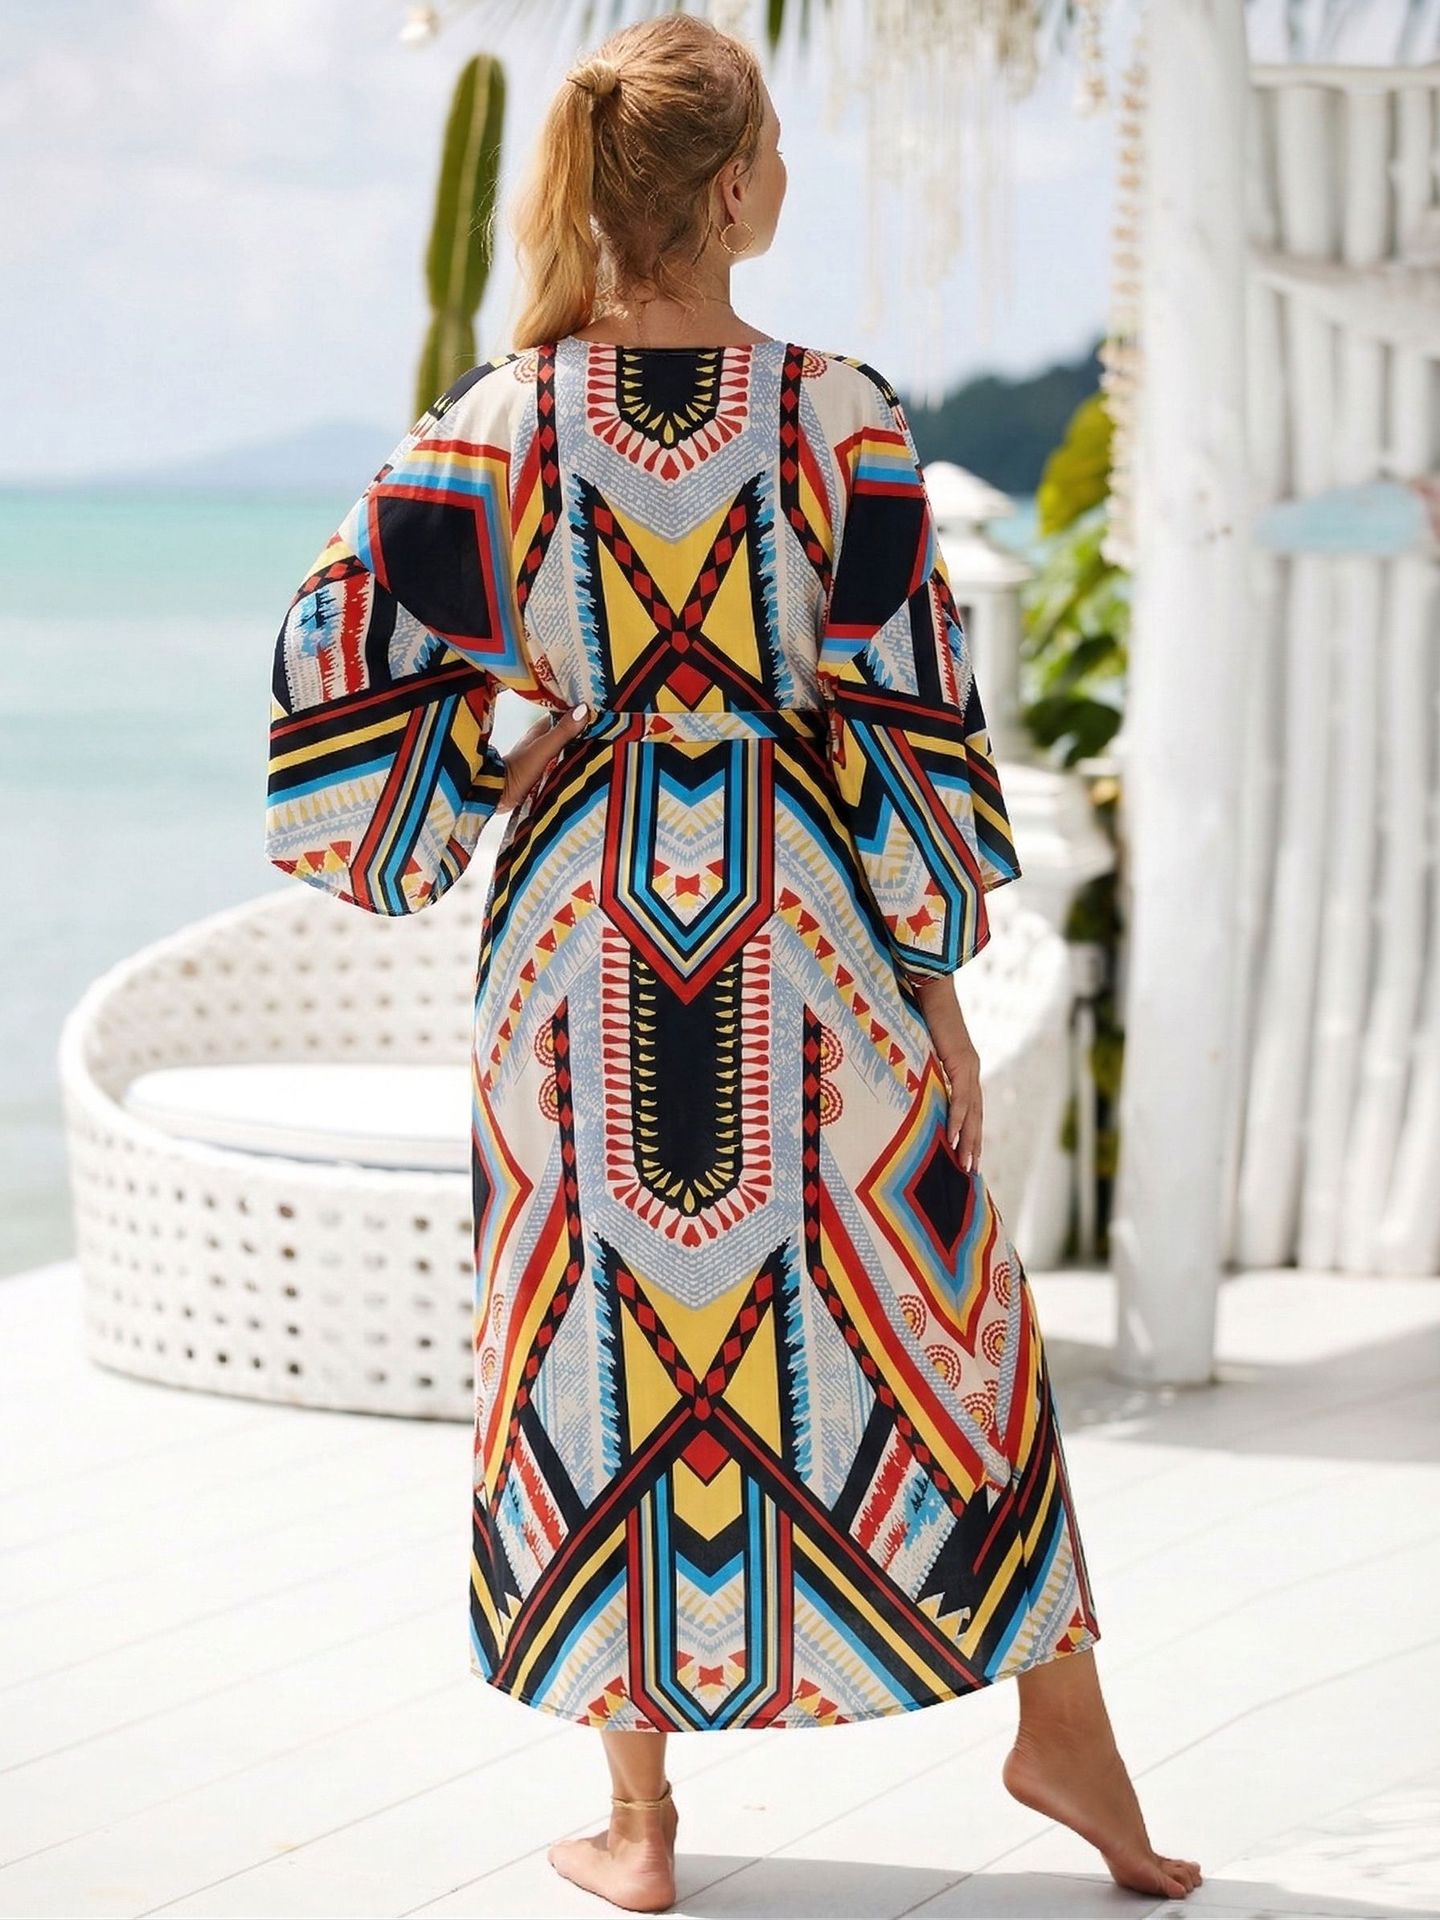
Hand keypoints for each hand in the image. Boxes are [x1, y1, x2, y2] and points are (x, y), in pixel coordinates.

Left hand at [499, 703, 589, 812]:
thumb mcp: (543, 750)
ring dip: (576, 748)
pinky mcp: (539, 773)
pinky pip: (559, 764)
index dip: (577, 712)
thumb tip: (584, 709)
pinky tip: (581, 768)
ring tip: (599, 748)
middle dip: (580, 731)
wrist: (497, 796)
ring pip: (562, 748)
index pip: (562, 715)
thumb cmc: (518, 771)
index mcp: (539, 730)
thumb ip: (562, 732)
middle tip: (604, 730)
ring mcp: (538, 757)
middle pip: (563, 732)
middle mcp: (539, 741)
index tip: (597, 711)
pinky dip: (570, 763)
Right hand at [909, 971, 982, 1171]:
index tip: (967, 1156)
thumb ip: (921, 1067)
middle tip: (971, 1172)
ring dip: (968, 1140)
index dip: (969, 1133)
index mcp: (963, 1068)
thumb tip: (907, 1084)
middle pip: (975, 1116)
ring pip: (971, 1113)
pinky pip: (959, 1097)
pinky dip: (956, 1120)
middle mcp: (971, 1071)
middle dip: (973, 1145)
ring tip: (964, 1165)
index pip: (969, 1108)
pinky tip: (952, 1139)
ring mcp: (969, 1067)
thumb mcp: (921, 1048)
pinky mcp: (961, 1062)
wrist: (930, 986)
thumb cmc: (922, 1012)